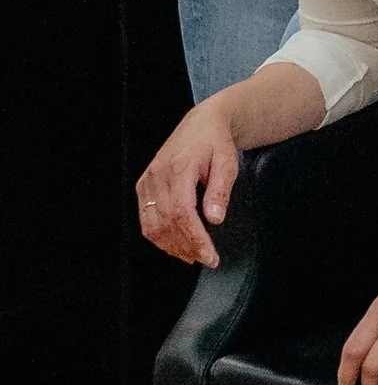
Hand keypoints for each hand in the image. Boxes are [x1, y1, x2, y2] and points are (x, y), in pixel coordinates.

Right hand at [136, 101, 241, 265]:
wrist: (201, 124)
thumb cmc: (215, 142)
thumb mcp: (227, 163)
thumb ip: (220, 191)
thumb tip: (214, 219)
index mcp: (178, 169)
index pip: (181, 213)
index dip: (194, 239)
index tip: (209, 256)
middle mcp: (157, 176)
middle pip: (166, 223)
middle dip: (186, 247)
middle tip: (206, 259)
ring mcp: (147, 182)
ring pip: (152, 225)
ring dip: (172, 246)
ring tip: (193, 256)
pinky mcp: (144, 186)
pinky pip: (146, 219)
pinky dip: (159, 236)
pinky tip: (176, 245)